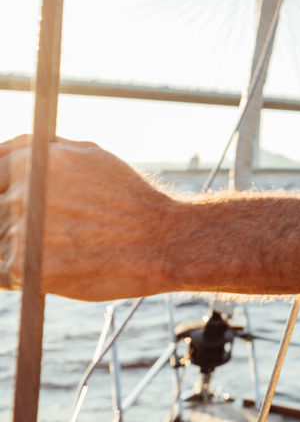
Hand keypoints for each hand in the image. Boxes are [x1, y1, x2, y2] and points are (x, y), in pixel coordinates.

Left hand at [1, 135, 180, 299]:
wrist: (162, 241)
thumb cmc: (127, 199)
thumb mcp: (89, 155)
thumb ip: (38, 148)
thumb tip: (2, 149)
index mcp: (31, 161)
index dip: (3, 193)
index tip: (15, 204)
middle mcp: (21, 192)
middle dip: (11, 222)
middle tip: (50, 230)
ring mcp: (19, 229)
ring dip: (17, 248)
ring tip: (59, 249)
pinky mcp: (22, 265)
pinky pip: (0, 272)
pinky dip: (19, 274)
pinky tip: (52, 267)